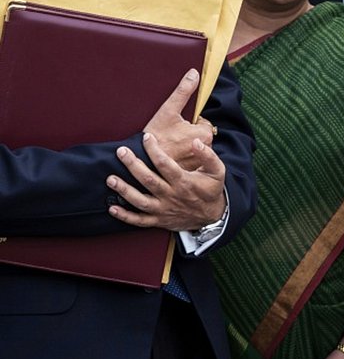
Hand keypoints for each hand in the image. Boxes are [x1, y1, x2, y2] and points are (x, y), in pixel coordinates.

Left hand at [107, 132, 225, 230]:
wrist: (213, 215)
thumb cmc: (212, 190)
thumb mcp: (217, 171)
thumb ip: (208, 155)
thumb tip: (195, 142)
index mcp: (184, 182)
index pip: (165, 164)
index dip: (153, 150)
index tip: (146, 137)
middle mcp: (171, 196)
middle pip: (148, 180)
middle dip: (132, 165)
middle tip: (121, 152)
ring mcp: (163, 209)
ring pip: (140, 201)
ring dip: (124, 190)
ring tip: (110, 179)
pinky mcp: (159, 220)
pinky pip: (139, 221)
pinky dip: (125, 216)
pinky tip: (112, 209)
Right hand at [143, 69, 213, 169]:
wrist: (139, 163)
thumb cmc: (154, 136)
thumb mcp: (167, 111)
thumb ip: (183, 91)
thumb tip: (194, 73)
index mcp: (204, 134)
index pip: (202, 123)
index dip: (188, 123)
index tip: (174, 127)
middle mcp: (205, 150)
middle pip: (199, 136)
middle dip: (187, 135)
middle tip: (170, 138)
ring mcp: (199, 164)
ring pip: (194, 150)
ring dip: (184, 148)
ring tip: (169, 148)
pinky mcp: (190, 175)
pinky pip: (190, 163)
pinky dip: (182, 160)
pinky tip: (171, 158)